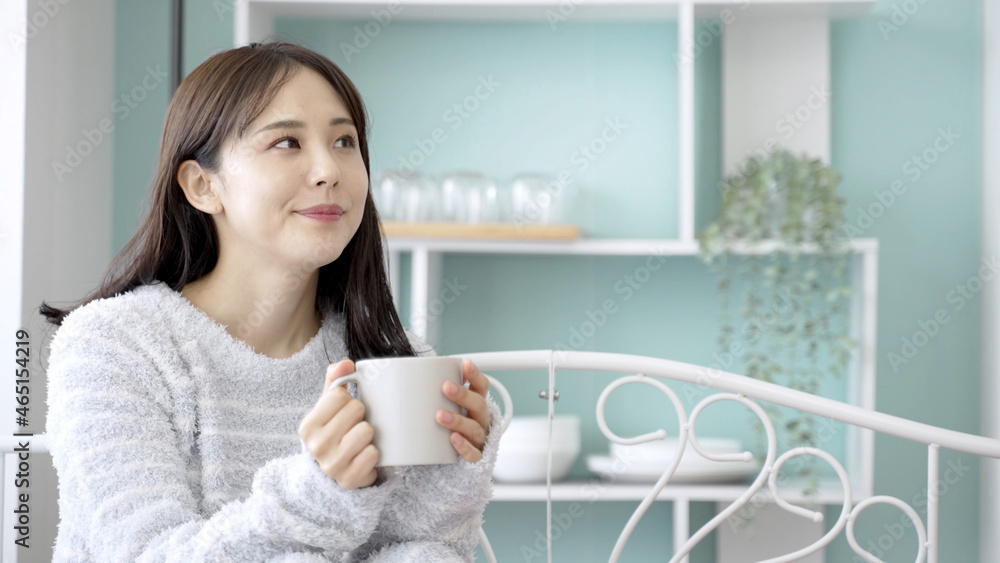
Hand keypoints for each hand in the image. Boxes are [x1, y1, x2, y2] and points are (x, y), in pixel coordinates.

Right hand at [298, 359, 378, 489]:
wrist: (335, 472)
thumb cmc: (335, 432)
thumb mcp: (329, 407)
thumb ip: (335, 380)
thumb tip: (346, 363)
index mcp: (307, 426)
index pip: (339, 394)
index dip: (348, 399)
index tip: (343, 412)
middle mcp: (316, 446)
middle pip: (355, 409)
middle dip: (360, 415)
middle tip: (353, 426)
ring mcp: (331, 465)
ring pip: (366, 430)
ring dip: (368, 434)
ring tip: (359, 440)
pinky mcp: (349, 480)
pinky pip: (373, 454)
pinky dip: (373, 453)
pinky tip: (363, 456)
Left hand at [436, 358, 491, 462]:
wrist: (446, 461)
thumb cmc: (444, 429)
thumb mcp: (443, 409)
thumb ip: (431, 394)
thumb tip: (400, 375)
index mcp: (475, 405)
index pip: (481, 386)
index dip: (475, 375)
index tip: (465, 364)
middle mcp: (481, 420)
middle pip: (478, 405)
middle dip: (463, 395)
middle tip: (445, 387)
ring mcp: (479, 439)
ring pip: (474, 428)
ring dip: (458, 420)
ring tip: (440, 415)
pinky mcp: (475, 458)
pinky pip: (473, 453)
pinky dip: (463, 446)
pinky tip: (453, 439)